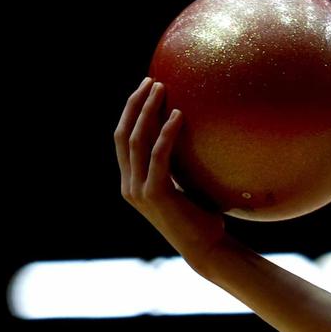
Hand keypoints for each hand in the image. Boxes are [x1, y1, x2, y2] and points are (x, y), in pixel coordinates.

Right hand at [115, 76, 230, 267]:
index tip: (144, 90)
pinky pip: (159, 156)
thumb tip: (197, 136)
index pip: (122, 139)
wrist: (208, 249)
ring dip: (147, 111)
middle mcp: (129, 185)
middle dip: (134, 104)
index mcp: (132, 182)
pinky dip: (167, 133)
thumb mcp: (186, 188)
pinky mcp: (155, 194)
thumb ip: (178, 166)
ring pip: (136, 141)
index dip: (129, 112)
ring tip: (162, 89)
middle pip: (123, 134)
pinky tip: (179, 115)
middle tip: (151, 82)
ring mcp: (139, 190)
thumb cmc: (203, 219)